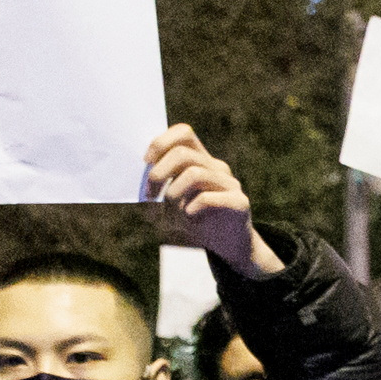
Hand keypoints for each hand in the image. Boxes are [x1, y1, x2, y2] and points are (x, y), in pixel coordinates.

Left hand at [147, 126, 285, 278]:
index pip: (184, 133)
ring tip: (173, 211)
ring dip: (173, 194)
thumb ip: (159, 185)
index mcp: (200, 160)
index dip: (161, 142)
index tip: (146, 162)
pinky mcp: (239, 202)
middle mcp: (217, 167)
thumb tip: (141, 181)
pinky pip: (207, 198)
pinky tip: (190, 218)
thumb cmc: (193, 219)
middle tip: (150, 196)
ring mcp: (230, 184)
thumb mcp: (171, 199)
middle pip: (182, 153)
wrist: (227, 246)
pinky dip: (191, 209)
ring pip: (194, 173)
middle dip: (158, 174)